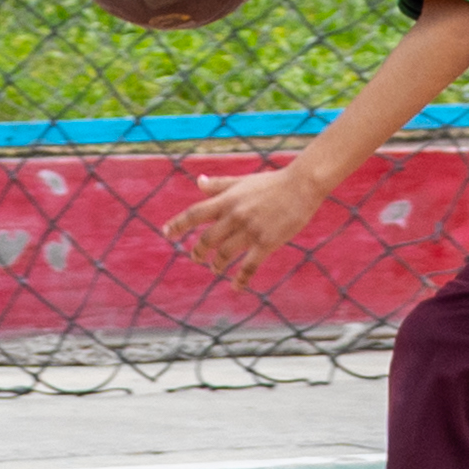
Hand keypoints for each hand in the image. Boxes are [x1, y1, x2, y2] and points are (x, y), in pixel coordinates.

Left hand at [167, 163, 323, 289]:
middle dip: (198, 252)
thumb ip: (219, 184)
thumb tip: (198, 182)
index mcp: (227, 200)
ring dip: (217, 265)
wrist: (302, 185)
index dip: (178, 224)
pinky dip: (241, 279)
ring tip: (215, 269)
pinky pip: (249, 265)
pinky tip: (236, 288)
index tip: (166, 233)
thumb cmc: (272, 182)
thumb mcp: (242, 181)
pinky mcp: (267, 242)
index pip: (194, 214)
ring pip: (225, 254)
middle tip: (197, 257)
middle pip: (207, 239)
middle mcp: (234, 216)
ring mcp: (250, 230)